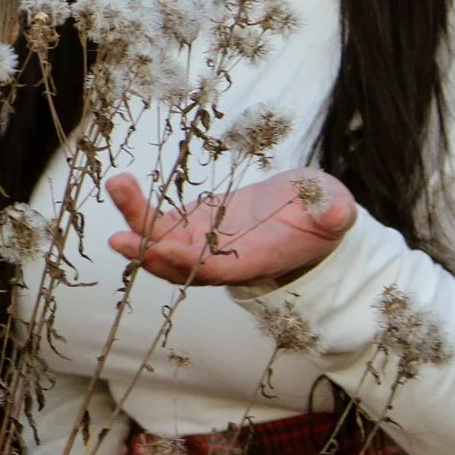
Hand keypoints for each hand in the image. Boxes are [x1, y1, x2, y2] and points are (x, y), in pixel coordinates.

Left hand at [106, 167, 355, 286]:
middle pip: (177, 264)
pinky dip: (136, 206)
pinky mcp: (189, 223)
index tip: (166, 251)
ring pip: (160, 240)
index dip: (190, 265)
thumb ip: (332, 212)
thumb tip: (336, 210)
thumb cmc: (320, 214)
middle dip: (149, 252)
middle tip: (120, 238)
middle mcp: (220, 259)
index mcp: (255, 260)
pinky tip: (120, 183)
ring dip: (135, 220)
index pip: (217, 271)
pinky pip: (156, 220)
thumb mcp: (333, 209)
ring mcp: (200, 242)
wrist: (303, 213)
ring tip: (118, 186)